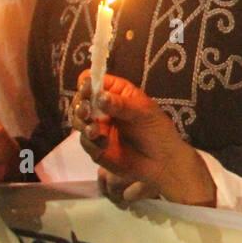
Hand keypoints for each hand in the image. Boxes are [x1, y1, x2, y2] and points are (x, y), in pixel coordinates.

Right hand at [69, 70, 214, 205]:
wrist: (162, 162)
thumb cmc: (158, 131)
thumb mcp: (144, 112)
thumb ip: (121, 104)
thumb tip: (99, 97)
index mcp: (116, 93)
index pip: (93, 81)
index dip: (87, 83)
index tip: (88, 89)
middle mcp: (104, 108)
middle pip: (81, 100)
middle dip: (80, 105)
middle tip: (86, 111)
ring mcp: (99, 127)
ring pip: (79, 120)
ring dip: (82, 123)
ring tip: (94, 130)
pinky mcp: (96, 146)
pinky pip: (84, 141)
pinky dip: (90, 141)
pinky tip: (102, 144)